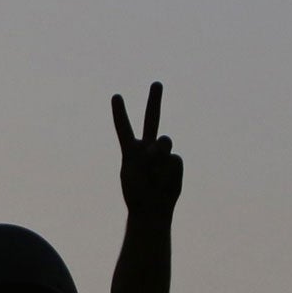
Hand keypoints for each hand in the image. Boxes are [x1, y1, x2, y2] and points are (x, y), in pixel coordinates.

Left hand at [112, 83, 182, 218]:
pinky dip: (166, 170)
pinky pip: (172, 159)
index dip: (120, 113)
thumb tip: (164, 145)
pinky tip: (164, 181)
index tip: (116, 97)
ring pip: (164, 142)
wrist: (151, 210)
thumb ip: (146, 151)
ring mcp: (162, 154)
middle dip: (154, 100)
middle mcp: (147, 147)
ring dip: (158, 153)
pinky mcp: (175, 162)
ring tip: (153, 171)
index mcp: (130, 150)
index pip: (124, 128)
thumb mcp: (133, 169)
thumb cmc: (137, 191)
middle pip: (152, 119)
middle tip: (157, 83)